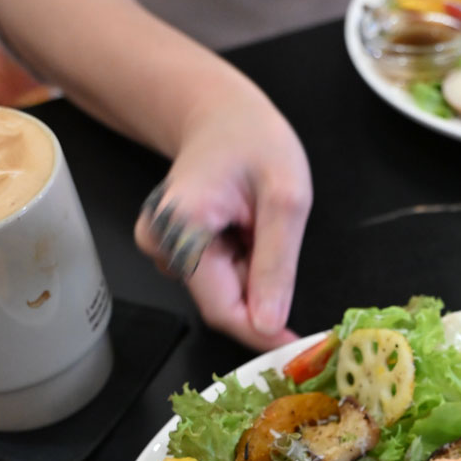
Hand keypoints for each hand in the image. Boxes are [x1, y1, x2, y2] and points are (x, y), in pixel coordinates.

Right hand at [134, 88, 311, 350]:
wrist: (219, 114)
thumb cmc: (254, 141)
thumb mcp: (285, 198)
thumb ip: (276, 265)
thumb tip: (268, 324)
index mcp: (183, 226)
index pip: (222, 310)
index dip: (262, 334)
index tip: (300, 346)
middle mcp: (160, 242)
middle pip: (221, 304)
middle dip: (260, 294)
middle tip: (280, 249)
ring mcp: (160, 248)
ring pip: (221, 294)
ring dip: (252, 278)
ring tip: (259, 228)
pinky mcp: (169, 251)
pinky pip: (215, 280)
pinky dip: (241, 268)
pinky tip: (243, 232)